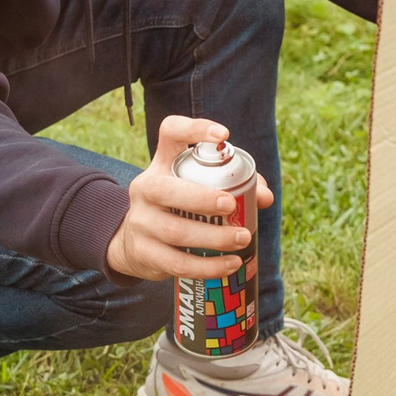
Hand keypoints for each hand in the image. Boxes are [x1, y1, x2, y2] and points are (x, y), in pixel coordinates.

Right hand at [105, 115, 275, 280]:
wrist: (132, 243)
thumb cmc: (176, 208)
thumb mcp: (194, 189)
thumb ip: (232, 185)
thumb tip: (263, 196)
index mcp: (161, 165)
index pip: (170, 134)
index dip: (195, 129)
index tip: (223, 135)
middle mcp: (145, 189)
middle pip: (164, 190)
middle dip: (201, 198)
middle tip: (231, 205)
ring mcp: (140, 222)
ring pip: (174, 231)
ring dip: (213, 237)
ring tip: (242, 238)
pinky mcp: (144, 253)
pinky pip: (177, 263)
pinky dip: (207, 266)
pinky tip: (230, 264)